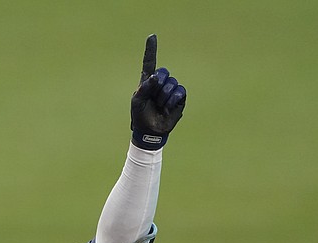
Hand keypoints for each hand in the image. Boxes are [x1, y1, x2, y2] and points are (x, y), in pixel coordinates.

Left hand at [130, 35, 186, 149]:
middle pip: (164, 71)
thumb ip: (145, 87)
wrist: (150, 130)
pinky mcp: (179, 98)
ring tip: (160, 106)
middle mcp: (160, 83)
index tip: (152, 36)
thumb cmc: (140, 115)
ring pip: (172, 83)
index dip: (151, 50)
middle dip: (158, 83)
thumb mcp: (137, 101)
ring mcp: (170, 90)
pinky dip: (173, 100)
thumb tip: (156, 76)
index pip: (149, 62)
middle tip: (154, 97)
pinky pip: (180, 92)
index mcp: (147, 81)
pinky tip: (167, 108)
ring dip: (164, 96)